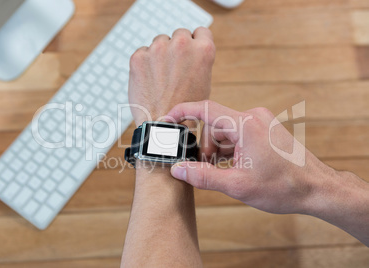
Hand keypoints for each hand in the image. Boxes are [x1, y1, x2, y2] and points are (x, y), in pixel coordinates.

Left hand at [128, 27, 214, 126]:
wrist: (164, 127)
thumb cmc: (186, 110)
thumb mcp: (204, 82)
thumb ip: (197, 60)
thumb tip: (188, 48)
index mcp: (203, 50)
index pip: (200, 31)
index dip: (195, 43)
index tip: (190, 53)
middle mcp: (182, 44)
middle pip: (179, 34)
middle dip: (177, 49)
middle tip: (174, 70)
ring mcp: (159, 49)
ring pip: (160, 42)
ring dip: (160, 55)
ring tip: (162, 79)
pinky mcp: (139, 57)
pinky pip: (143, 52)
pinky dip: (144, 64)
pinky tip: (150, 81)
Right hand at [166, 100, 337, 214]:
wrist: (316, 188)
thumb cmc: (283, 186)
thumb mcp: (236, 185)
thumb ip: (202, 176)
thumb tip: (178, 170)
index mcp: (245, 125)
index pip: (204, 109)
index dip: (181, 112)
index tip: (167, 119)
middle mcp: (253, 117)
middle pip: (213, 125)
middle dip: (203, 146)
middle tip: (203, 168)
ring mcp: (260, 122)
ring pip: (225, 131)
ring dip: (216, 149)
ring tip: (221, 171)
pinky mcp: (264, 129)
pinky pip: (237, 134)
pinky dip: (228, 148)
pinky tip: (231, 166)